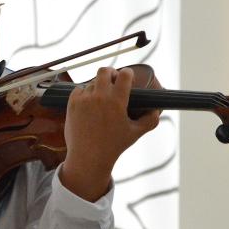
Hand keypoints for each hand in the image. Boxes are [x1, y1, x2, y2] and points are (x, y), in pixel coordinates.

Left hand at [59, 66, 161, 200]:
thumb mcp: (135, 133)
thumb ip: (150, 121)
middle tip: (114, 80)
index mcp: (116, 101)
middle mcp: (99, 97)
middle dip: (111, 73)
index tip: (129, 76)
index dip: (128, 73)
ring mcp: (84, 99)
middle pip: (104, 71)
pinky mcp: (72, 104)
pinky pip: (79, 89)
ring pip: (92, 82)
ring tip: (102, 97)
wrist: (88, 157)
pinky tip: (89, 100)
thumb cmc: (113, 146)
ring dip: (98, 86)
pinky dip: (85, 93)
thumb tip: (156, 111)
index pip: (124, 75)